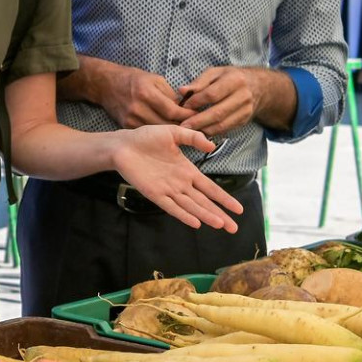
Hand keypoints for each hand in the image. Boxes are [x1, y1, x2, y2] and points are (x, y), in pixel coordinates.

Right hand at [93, 62, 194, 128]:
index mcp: (146, 92)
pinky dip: (156, 132)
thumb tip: (184, 108)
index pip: (172, 110)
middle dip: (181, 124)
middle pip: (165, 123)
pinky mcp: (126, 125)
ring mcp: (130, 118)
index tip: (195, 115)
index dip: (186, 115)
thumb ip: (170, 94)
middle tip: (192, 124)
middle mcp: (138, 107)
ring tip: (180, 128)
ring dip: (169, 130)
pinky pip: (146, 131)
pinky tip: (163, 130)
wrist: (107, 84)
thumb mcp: (155, 79)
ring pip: (156, 130)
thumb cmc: (133, 79)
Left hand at [111, 125, 244, 231]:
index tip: (238, 209)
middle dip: (220, 214)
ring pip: (191, 207)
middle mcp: (180, 184)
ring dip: (206, 216)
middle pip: (204, 202)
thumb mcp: (173, 133)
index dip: (224, 199)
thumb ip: (193, 137)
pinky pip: (171, 207)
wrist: (123, 145)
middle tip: (234, 228)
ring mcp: (168, 190)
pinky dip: (183, 215)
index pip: (210, 188)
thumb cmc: (146, 138)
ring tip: (220, 225)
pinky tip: (196, 223)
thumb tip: (212, 146)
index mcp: (187, 171)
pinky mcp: (154, 194)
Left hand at [177, 66, 259, 135]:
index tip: (183, 106)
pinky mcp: (244, 120)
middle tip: (183, 125)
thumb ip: (199, 82)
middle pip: (218, 112)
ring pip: (222, 124)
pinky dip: (212, 132)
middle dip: (198, 121)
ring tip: (189, 131)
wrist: (258, 86)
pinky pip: (226, 129)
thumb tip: (182, 91)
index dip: (196, 101)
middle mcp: (243, 96)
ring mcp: (246, 110)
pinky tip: (201, 131)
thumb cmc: (231, 77)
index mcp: (235, 80)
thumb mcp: (216, 73)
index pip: (212, 94)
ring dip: (204, 129)